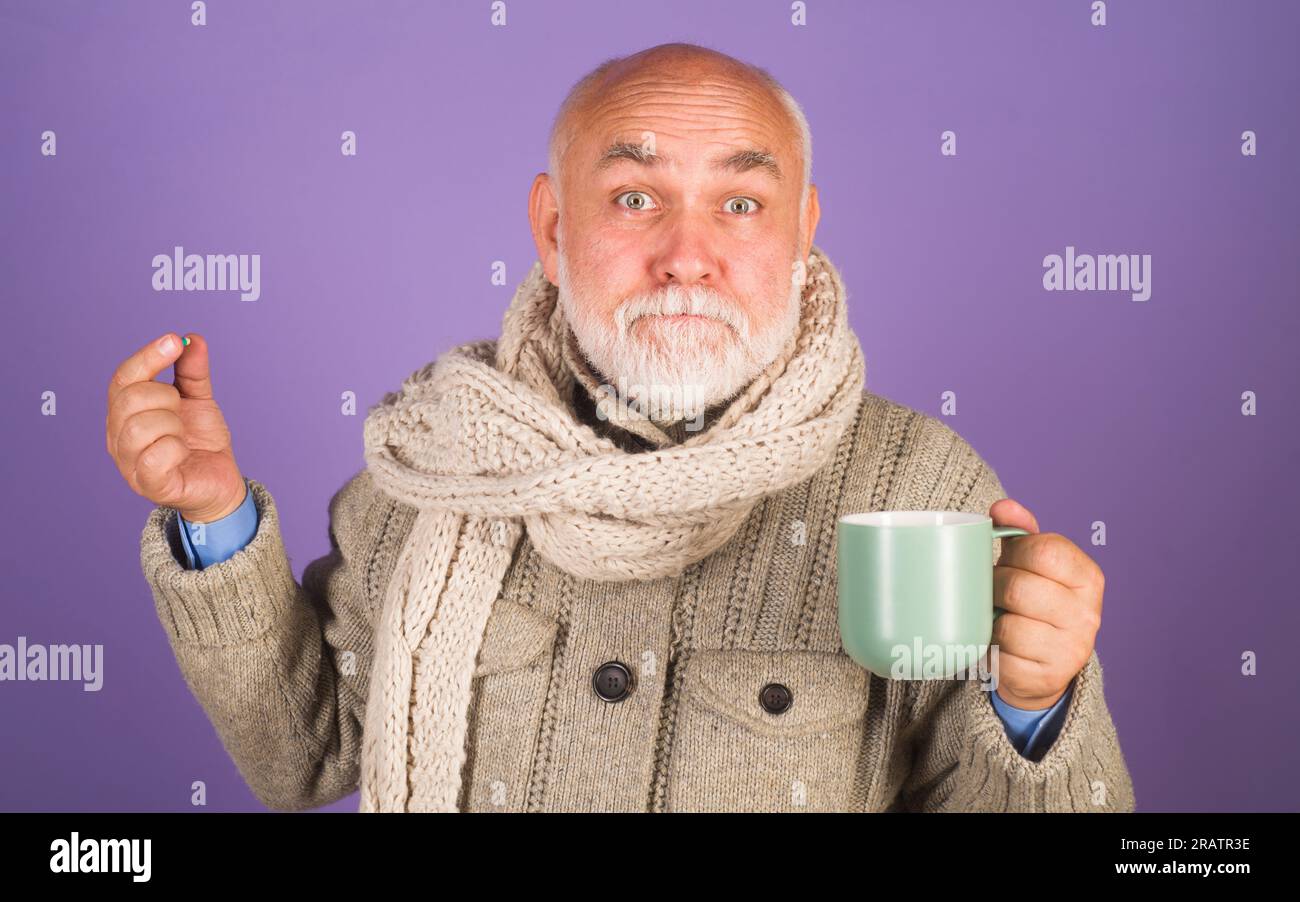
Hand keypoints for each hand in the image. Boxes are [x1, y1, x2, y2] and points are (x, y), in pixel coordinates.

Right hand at [105, 332, 246, 521]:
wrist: (220, 480)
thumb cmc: (201, 441)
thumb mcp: (199, 399)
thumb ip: (192, 371)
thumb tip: (192, 339)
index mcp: (125, 412)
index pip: (123, 377)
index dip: (148, 356)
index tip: (175, 342)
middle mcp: (118, 436)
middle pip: (129, 398)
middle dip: (166, 396)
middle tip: (182, 410)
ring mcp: (129, 462)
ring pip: (140, 426)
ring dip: (172, 424)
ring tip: (183, 434)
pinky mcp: (149, 485)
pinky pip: (154, 458)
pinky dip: (176, 449)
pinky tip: (184, 452)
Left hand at [988, 498, 1103, 709]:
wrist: (1041, 665)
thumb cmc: (1033, 602)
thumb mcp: (1033, 564)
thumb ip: (1021, 532)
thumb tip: (1002, 508)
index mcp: (1088, 577)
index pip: (1044, 550)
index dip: (1014, 553)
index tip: (1010, 561)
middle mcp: (1087, 615)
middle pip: (1018, 588)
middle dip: (996, 587)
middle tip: (996, 593)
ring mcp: (1069, 650)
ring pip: (1007, 624)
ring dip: (991, 620)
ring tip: (998, 618)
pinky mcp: (1045, 677)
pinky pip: (1000, 656)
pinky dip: (991, 649)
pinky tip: (999, 645)